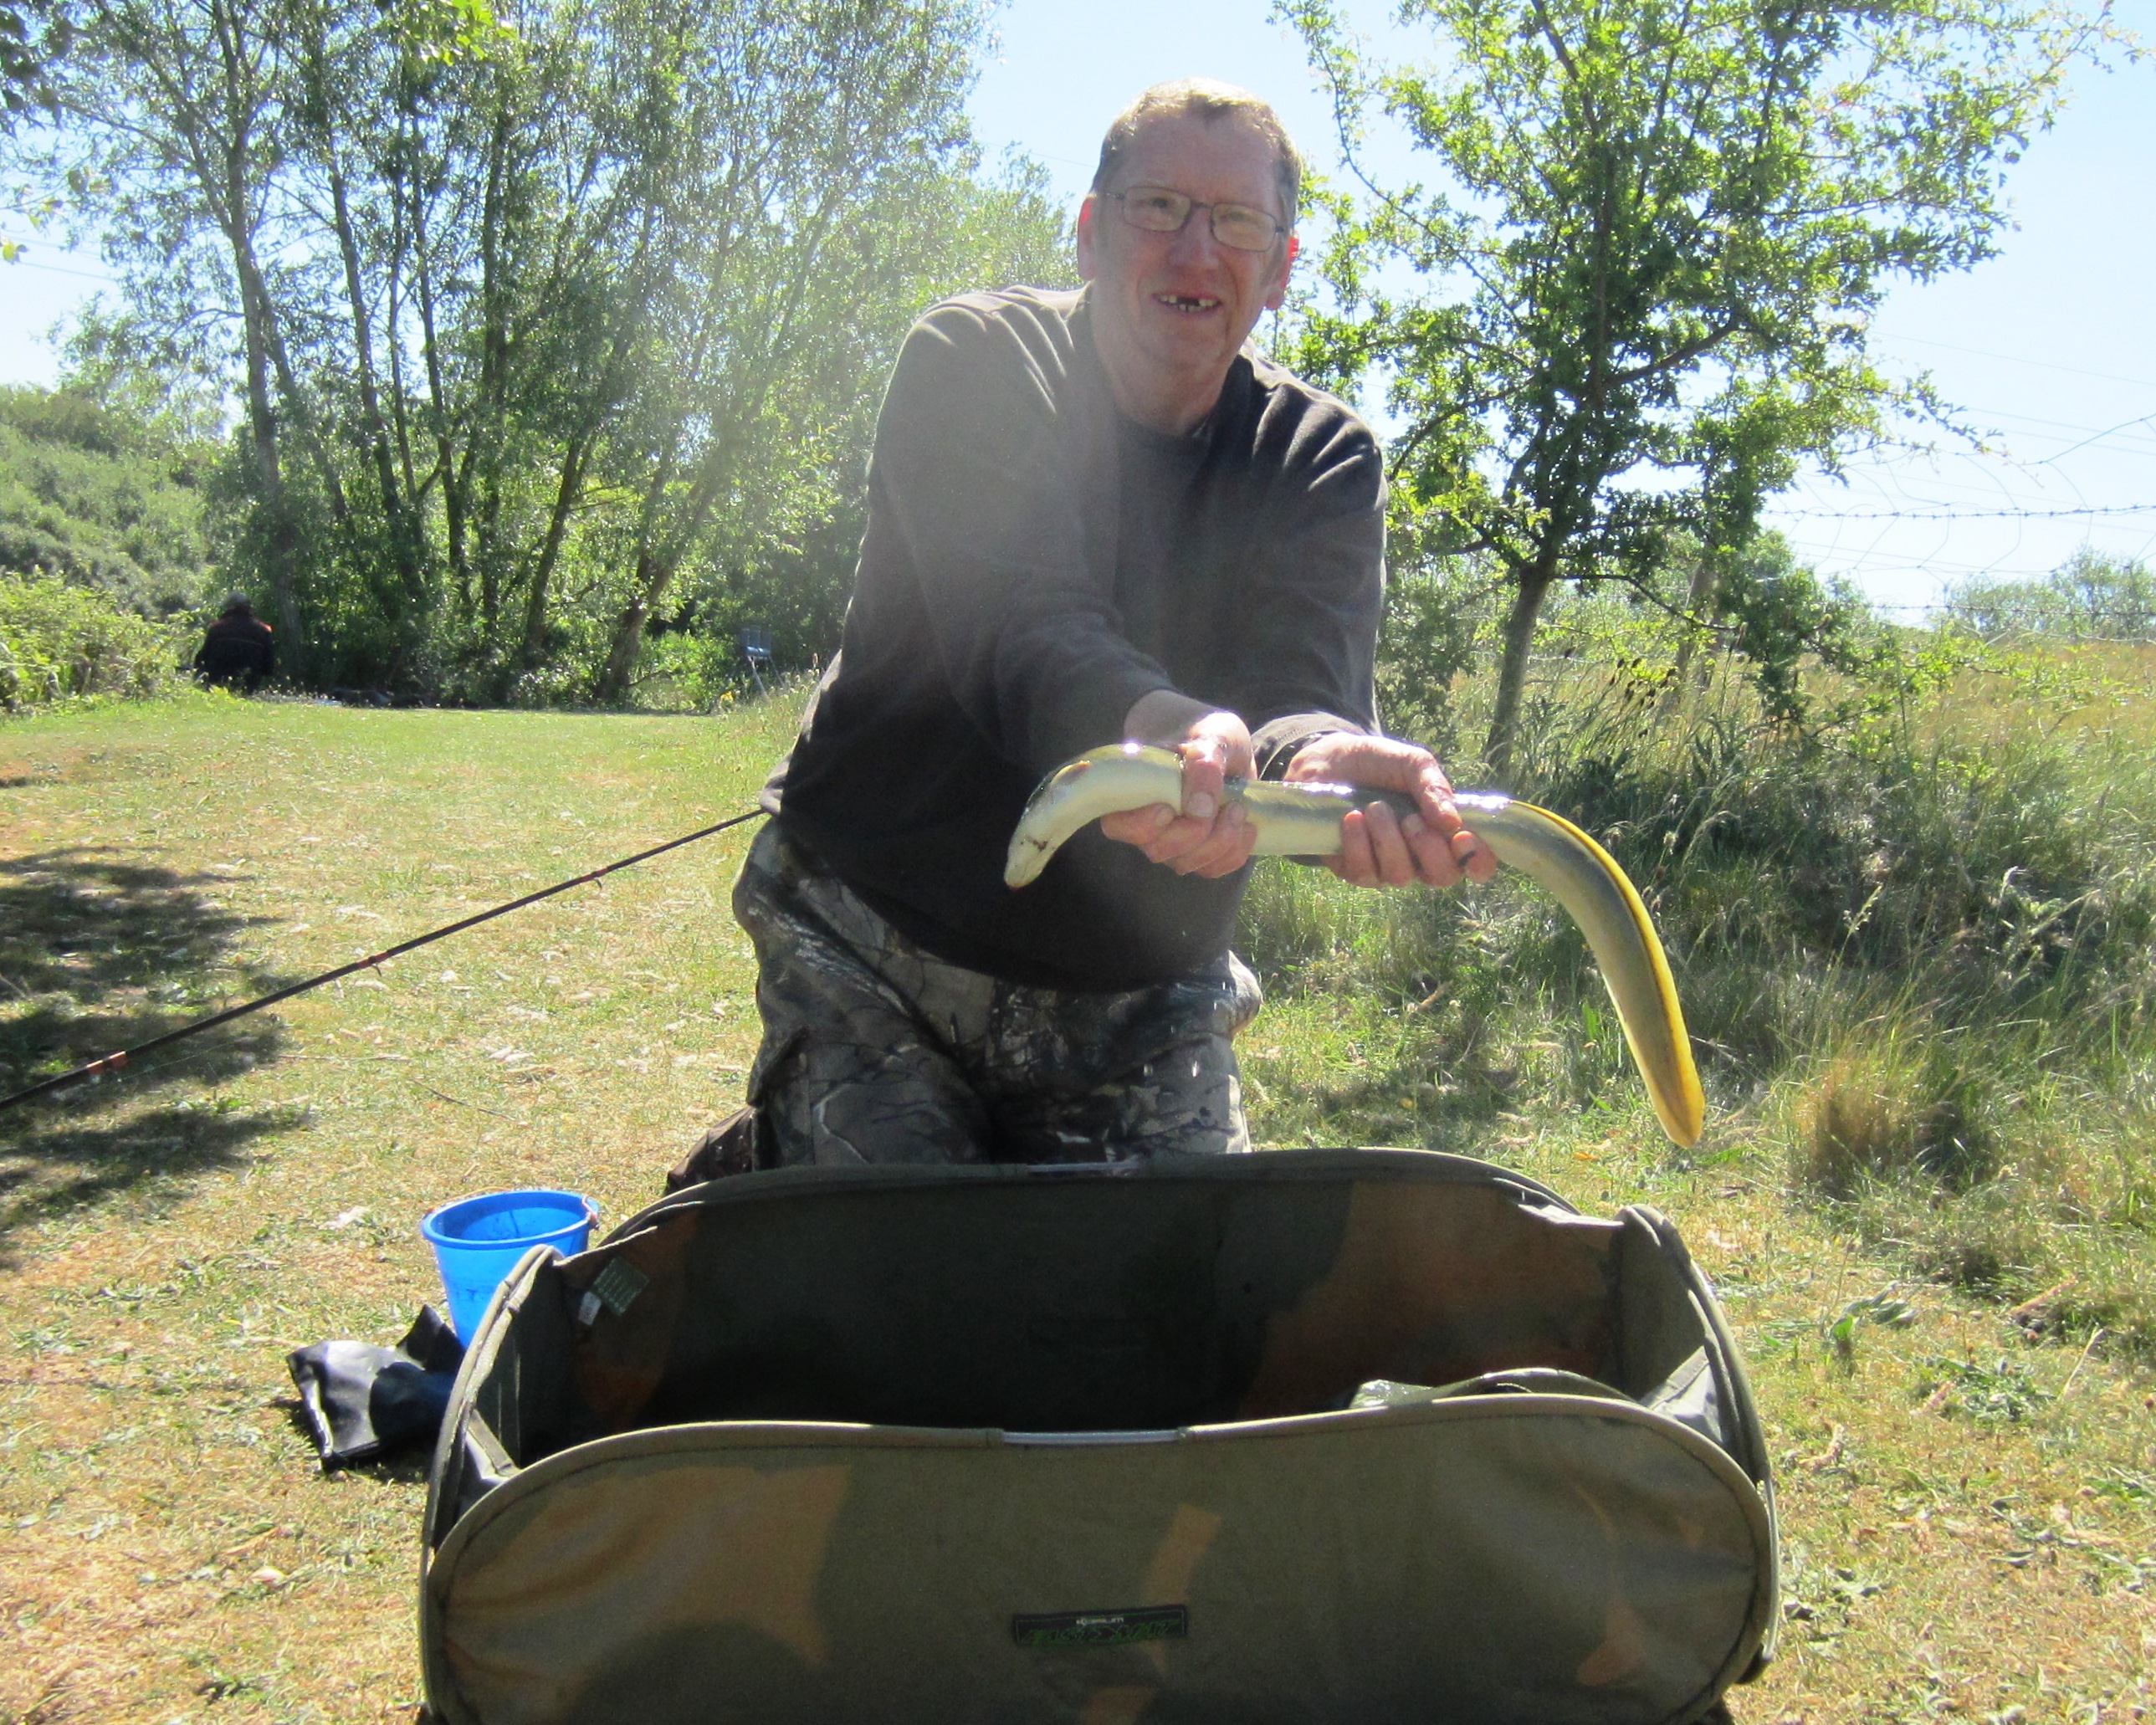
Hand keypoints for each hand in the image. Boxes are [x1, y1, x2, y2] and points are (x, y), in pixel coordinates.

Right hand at [1099, 695, 1259, 878]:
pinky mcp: (1196, 854)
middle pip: (1157, 850)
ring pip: (1186, 863)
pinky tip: (1248, 826)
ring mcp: (1170, 841)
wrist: (1221, 744)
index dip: (1142, 824)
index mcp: (1132, 790)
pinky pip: (1211, 869)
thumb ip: (1204, 763)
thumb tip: (1199, 809)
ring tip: (1240, 808)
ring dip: (1220, 841)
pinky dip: (1235, 852)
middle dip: (1195, 833)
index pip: (1117, 824)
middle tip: (1227, 803)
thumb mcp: (1211, 735)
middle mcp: (1145, 823)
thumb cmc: (1204, 734)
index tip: (1169, 807)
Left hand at [1284, 734, 1496, 889]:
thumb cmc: (1379, 764)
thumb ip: (1434, 787)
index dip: (1479, 860)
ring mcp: (1387, 866)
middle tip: (1410, 818)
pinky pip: (1363, 873)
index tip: (1464, 837)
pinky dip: (1359, 844)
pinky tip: (1352, 818)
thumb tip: (1452, 822)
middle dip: (1429, 849)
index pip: (1476, 862)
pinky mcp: (1354, 869)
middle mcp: (1420, 856)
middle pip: (1442, 877)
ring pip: (1400, 876)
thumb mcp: (1411, 763)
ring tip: (1376, 807)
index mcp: (1445, 832)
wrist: (1329, 762)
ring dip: (1389, 840)